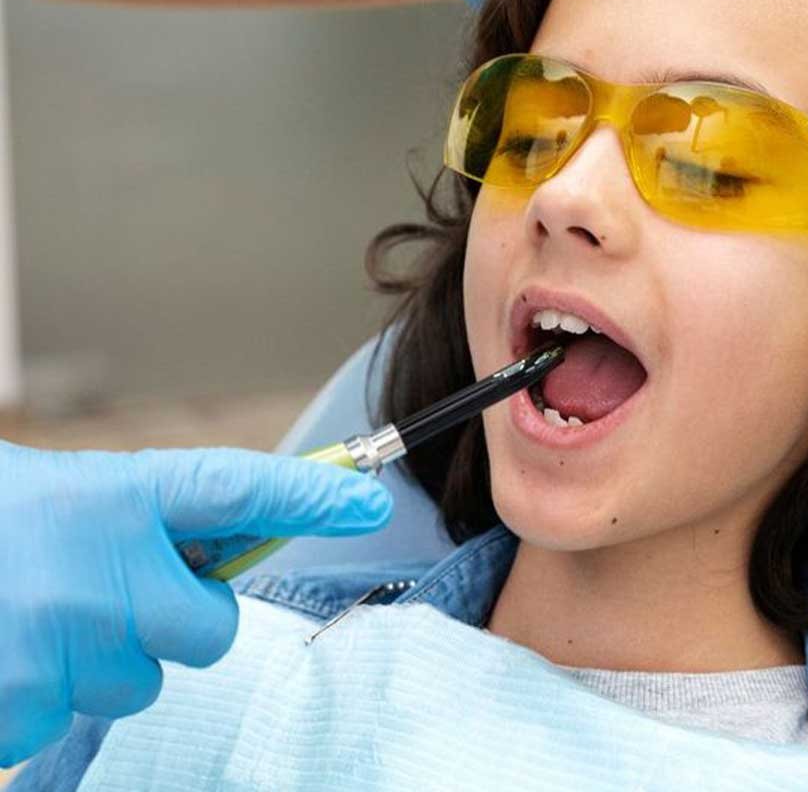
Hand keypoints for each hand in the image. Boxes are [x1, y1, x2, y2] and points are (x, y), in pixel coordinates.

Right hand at [0, 441, 392, 764]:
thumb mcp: (79, 498)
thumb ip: (158, 524)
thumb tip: (230, 552)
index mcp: (122, 493)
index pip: (241, 488)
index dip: (311, 499)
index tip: (369, 501)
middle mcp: (103, 566)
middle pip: (210, 632)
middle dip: (173, 623)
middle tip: (105, 593)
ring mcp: (59, 642)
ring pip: (136, 683)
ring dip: (96, 662)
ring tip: (29, 615)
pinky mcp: (17, 706)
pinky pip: (66, 721)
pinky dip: (36, 699)